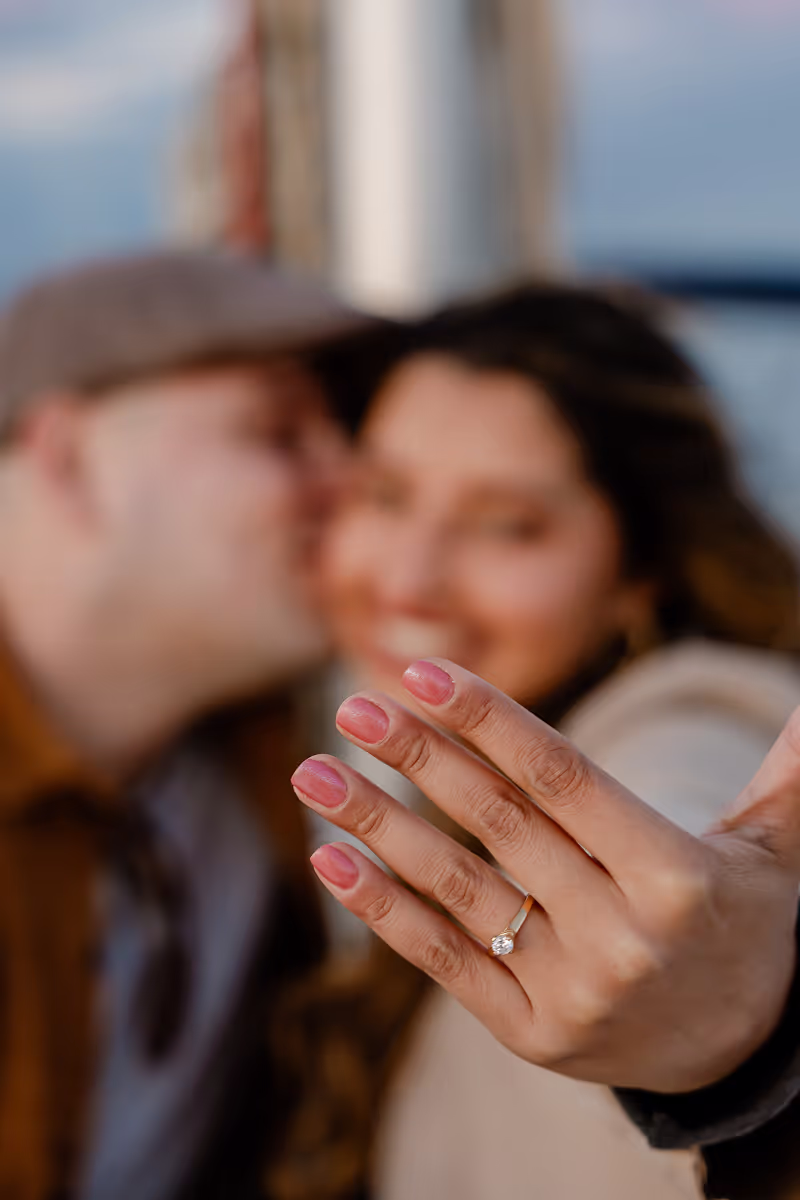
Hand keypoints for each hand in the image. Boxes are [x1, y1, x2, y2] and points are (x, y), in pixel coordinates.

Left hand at [291, 659, 799, 1094]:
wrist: (742, 1049)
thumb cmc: (741, 920)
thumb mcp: (774, 849)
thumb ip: (788, 773)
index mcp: (675, 875)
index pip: (563, 780)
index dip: (491, 722)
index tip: (425, 672)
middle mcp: (621, 935)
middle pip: (500, 825)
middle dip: (421, 757)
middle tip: (354, 703)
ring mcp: (571, 990)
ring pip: (457, 890)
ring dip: (376, 825)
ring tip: (312, 771)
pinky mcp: (531, 1035)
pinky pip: (444, 961)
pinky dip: (383, 909)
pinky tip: (331, 857)